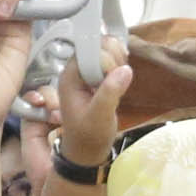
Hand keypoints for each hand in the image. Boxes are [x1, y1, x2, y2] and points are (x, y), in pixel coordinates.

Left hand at [49, 35, 131, 168]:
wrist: (88, 150)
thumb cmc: (90, 136)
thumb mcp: (100, 116)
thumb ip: (110, 93)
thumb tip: (125, 70)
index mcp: (70, 77)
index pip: (88, 50)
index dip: (105, 58)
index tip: (114, 76)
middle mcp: (75, 71)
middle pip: (97, 46)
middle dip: (113, 58)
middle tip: (118, 79)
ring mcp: (85, 73)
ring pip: (106, 51)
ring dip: (118, 62)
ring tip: (119, 81)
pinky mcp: (95, 77)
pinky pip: (110, 61)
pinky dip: (119, 67)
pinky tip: (120, 81)